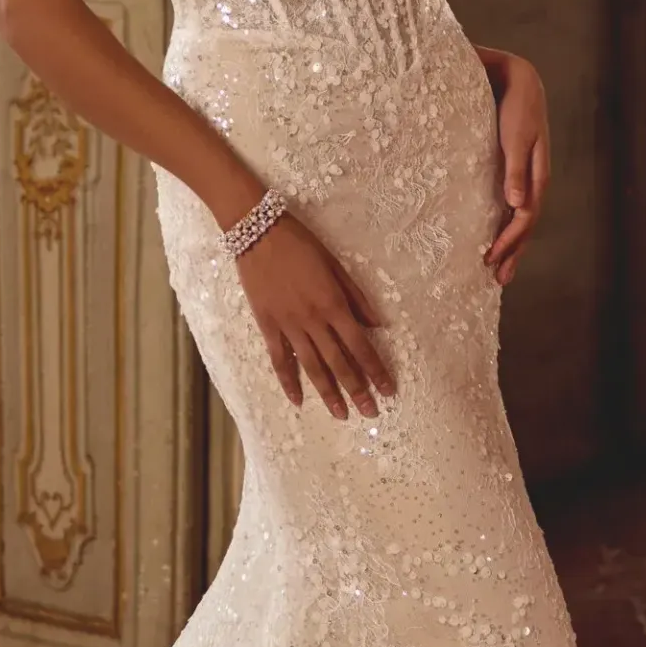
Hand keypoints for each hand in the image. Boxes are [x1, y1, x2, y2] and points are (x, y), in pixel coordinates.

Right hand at [233, 211, 393, 417]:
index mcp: (333, 304)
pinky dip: (288, 381)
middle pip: (339, 362)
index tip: (388, 391)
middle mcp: (313, 320)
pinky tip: (297, 400)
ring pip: (312, 367)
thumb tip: (377, 324)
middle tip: (370, 414)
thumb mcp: (336, 265)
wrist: (257, 232)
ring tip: (341, 414)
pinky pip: (279, 359)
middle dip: (357, 390)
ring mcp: (288, 325)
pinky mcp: (267, 325)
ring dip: (328, 393)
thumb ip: (356, 297)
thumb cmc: (301, 244)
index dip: (375, 370)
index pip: (360, 345)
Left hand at [477, 48, 549, 283]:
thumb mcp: (516, 134)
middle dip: (513, 252)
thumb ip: (516, 168)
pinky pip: (513, 205)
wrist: (516, 78)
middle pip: (526, 224)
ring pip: (521, 218)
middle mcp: (534, 179)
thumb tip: (517, 205)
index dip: (510, 240)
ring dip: (512, 244)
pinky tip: (498, 236)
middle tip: (497, 279)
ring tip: (500, 270)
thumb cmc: (515, 104)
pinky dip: (506, 225)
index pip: (526, 217)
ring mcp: (526, 176)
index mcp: (537, 173)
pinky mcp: (515, 169)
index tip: (490, 258)